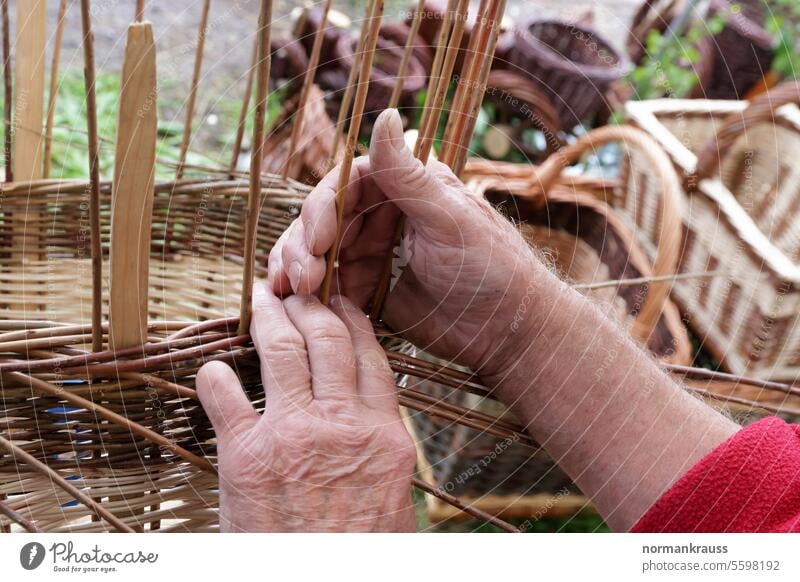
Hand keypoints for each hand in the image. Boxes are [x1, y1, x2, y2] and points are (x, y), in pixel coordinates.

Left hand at [197, 284, 416, 531]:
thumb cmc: (360, 552)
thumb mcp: (393, 498)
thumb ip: (383, 451)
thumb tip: (376, 424)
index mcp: (382, 436)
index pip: (369, 357)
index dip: (353, 321)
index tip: (342, 301)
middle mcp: (341, 424)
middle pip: (327, 341)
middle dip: (311, 304)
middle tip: (298, 287)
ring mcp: (293, 435)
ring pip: (284, 351)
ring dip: (269, 317)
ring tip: (261, 297)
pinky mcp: (246, 457)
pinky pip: (226, 399)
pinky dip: (215, 378)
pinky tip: (212, 366)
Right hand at [269, 108, 551, 376]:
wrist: (509, 330)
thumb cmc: (491, 266)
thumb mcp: (449, 219)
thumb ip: (409, 175)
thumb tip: (385, 114)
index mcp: (404, 188)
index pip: (346, 183)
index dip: (322, 207)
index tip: (318, 239)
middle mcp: (382, 216)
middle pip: (323, 219)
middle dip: (304, 244)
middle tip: (303, 276)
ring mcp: (372, 254)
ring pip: (317, 252)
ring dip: (299, 267)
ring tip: (297, 290)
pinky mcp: (368, 291)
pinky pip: (328, 287)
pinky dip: (309, 294)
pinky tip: (296, 304)